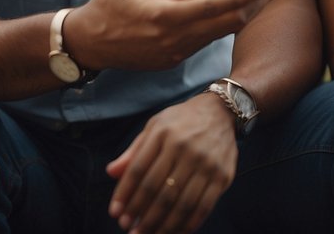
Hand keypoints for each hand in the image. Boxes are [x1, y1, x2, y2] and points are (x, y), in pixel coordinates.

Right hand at [67, 0, 286, 70]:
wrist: (90, 44)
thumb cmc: (108, 1)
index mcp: (164, 14)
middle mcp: (176, 37)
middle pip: (229, 18)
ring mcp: (179, 51)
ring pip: (224, 31)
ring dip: (250, 9)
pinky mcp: (178, 57)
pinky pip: (212, 38)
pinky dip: (232, 20)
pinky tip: (246, 5)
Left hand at [107, 93, 237, 233]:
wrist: (221, 112)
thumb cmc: (182, 121)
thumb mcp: (155, 126)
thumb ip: (134, 151)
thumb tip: (111, 173)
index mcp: (164, 134)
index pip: (139, 169)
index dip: (125, 194)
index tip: (115, 213)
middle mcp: (184, 148)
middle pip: (158, 189)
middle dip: (141, 214)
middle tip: (129, 230)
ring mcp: (206, 163)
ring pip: (180, 203)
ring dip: (162, 224)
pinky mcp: (222, 176)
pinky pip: (203, 207)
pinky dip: (188, 224)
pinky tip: (176, 231)